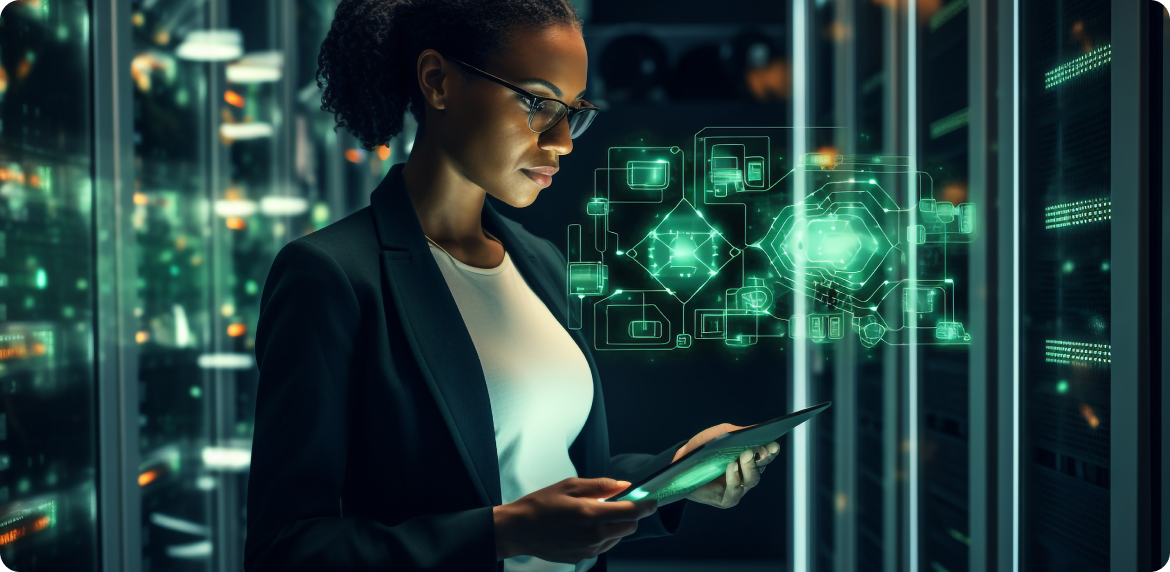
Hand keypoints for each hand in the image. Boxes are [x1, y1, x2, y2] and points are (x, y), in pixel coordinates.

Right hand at [492, 477, 658, 562]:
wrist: (519, 530)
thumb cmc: (541, 504)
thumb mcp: (569, 486)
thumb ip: (600, 486)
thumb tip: (625, 486)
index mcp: (590, 514)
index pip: (631, 512)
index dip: (646, 506)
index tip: (653, 500)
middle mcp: (592, 535)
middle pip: (629, 527)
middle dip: (631, 515)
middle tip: (618, 504)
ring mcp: (588, 550)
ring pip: (618, 537)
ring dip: (616, 526)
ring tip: (595, 515)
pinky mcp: (583, 558)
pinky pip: (604, 546)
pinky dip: (604, 535)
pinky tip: (587, 527)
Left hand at [670, 423, 779, 508]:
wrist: (679, 467)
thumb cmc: (701, 450)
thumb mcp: (716, 436)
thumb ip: (733, 432)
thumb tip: (752, 429)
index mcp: (747, 460)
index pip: (764, 456)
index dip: (770, 451)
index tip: (773, 445)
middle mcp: (745, 475)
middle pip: (760, 469)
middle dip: (761, 459)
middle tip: (755, 449)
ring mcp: (737, 489)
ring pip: (751, 481)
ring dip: (749, 468)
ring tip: (743, 456)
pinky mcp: (725, 500)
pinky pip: (734, 493)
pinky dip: (734, 480)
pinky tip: (731, 468)